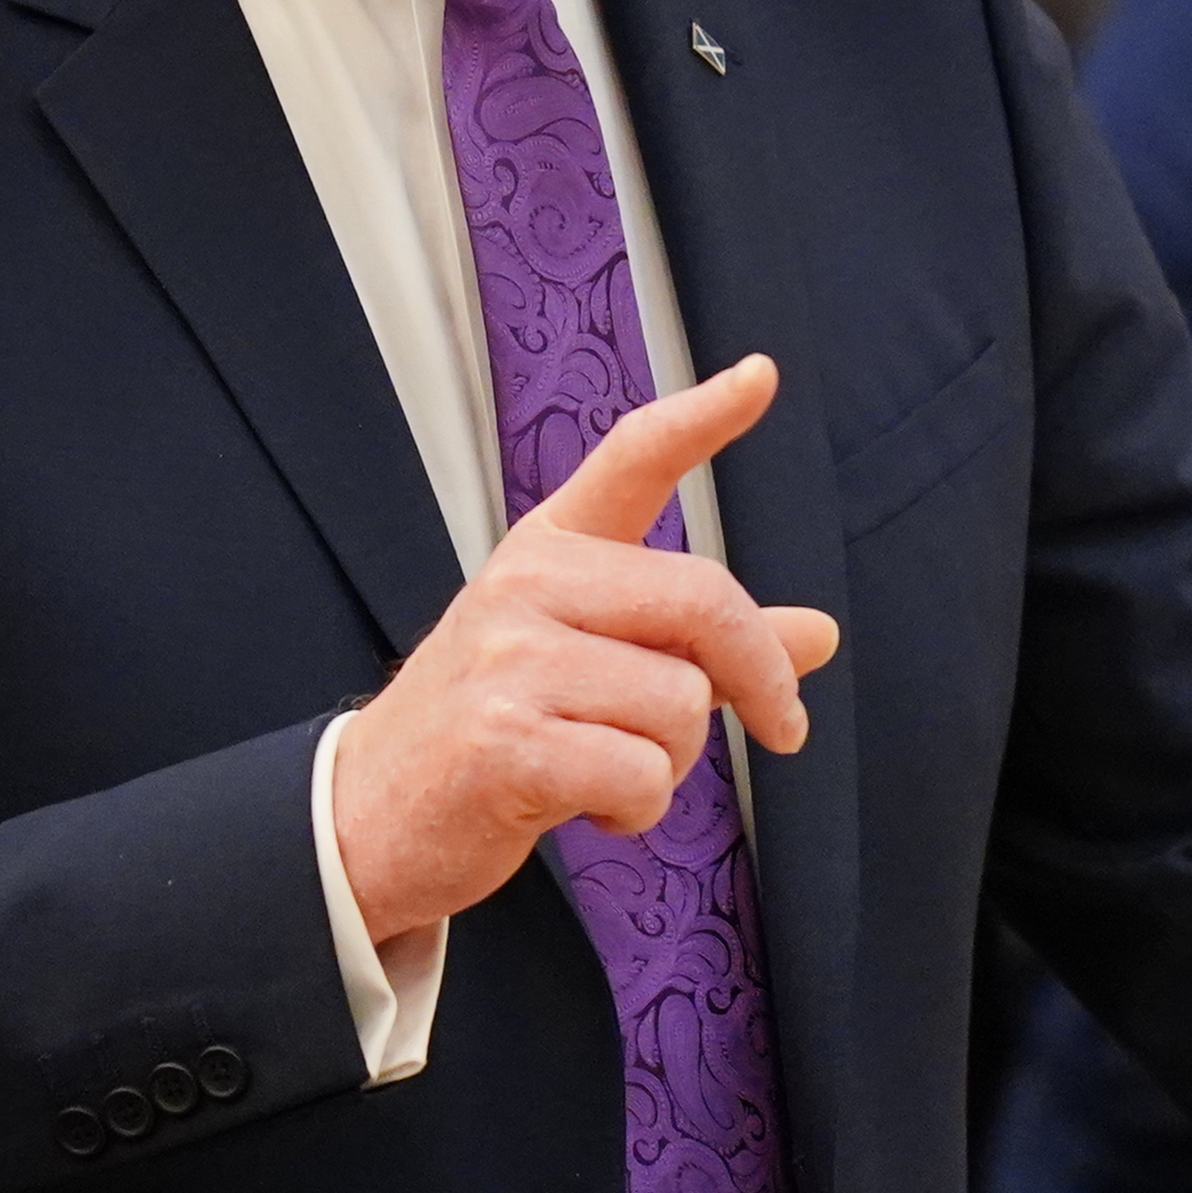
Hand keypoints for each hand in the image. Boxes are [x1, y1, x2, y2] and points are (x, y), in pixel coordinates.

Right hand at [327, 354, 839, 941]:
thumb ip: (700, 643)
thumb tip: (820, 634)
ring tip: (610, 770)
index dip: (703, 417)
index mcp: (549, 549)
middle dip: (761, 677)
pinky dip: (638, 811)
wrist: (370, 816)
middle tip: (783, 728)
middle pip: (705, 601)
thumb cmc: (500, 730)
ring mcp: (508, 660)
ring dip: (672, 762)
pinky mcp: (503, 743)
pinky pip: (642, 776)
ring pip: (682, 705)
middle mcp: (527, 584)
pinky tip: (588, 809)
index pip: (633, 458)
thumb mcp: (595, 664)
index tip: (760, 376)